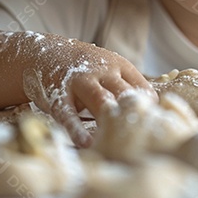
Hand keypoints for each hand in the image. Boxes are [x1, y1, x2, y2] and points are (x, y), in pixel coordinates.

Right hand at [21, 37, 155, 147]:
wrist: (43, 53)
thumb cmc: (85, 68)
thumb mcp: (108, 68)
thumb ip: (126, 87)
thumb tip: (151, 114)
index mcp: (119, 65)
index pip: (143, 88)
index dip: (150, 110)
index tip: (154, 129)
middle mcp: (102, 71)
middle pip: (124, 94)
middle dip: (135, 116)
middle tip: (143, 140)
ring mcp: (80, 82)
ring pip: (101, 101)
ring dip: (111, 122)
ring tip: (118, 144)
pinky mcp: (59, 95)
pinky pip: (69, 114)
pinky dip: (77, 129)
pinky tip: (86, 143)